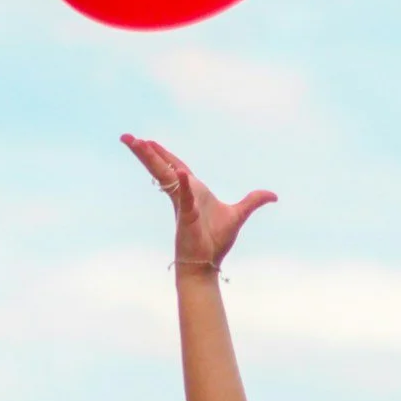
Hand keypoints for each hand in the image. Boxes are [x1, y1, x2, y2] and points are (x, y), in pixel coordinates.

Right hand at [122, 134, 276, 269]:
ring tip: (135, 143)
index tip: (148, 141)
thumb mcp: (238, 215)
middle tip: (128, 137)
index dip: (162, 153)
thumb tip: (272, 195)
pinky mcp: (186, 215)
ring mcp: (182, 203)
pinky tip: (178, 170)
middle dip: (146, 152)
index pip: (174, 166)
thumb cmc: (216, 242)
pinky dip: (182, 183)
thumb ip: (253, 202)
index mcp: (193, 190)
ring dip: (150, 159)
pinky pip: (184, 195)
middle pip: (161, 167)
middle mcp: (183, 194)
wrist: (208, 264)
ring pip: (164, 175)